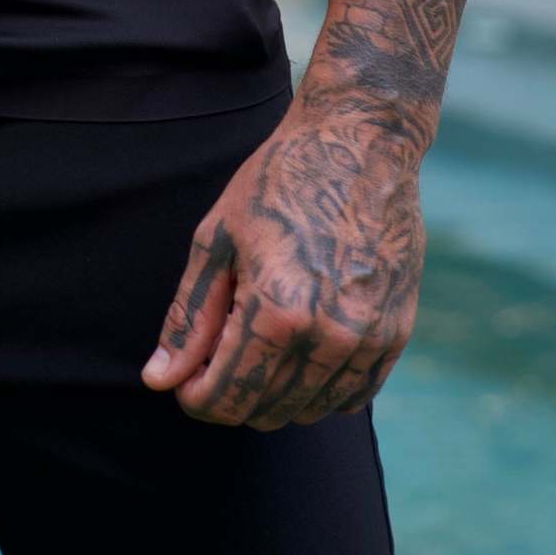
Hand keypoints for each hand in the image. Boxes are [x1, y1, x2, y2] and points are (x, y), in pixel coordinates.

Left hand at [140, 97, 422, 428]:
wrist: (359, 142)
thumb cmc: (278, 182)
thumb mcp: (217, 238)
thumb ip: (190, 317)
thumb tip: (158, 379)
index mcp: (278, 310)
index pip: (227, 399)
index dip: (195, 398)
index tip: (186, 380)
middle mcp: (329, 335)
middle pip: (266, 411)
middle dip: (232, 393)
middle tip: (221, 350)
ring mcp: (369, 338)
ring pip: (310, 411)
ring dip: (276, 394)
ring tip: (262, 341)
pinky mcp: (397, 333)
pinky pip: (352, 396)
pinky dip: (321, 388)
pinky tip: (302, 349)